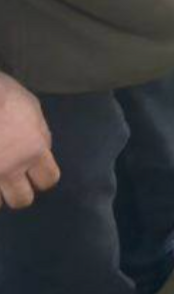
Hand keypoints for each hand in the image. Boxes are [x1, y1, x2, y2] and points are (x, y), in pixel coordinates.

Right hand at [0, 73, 59, 211]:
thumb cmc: (1, 94)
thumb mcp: (31, 108)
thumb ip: (39, 134)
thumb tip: (41, 150)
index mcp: (33, 150)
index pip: (49, 180)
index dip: (42, 178)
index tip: (32, 173)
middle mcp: (10, 168)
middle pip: (23, 200)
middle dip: (18, 192)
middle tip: (9, 180)